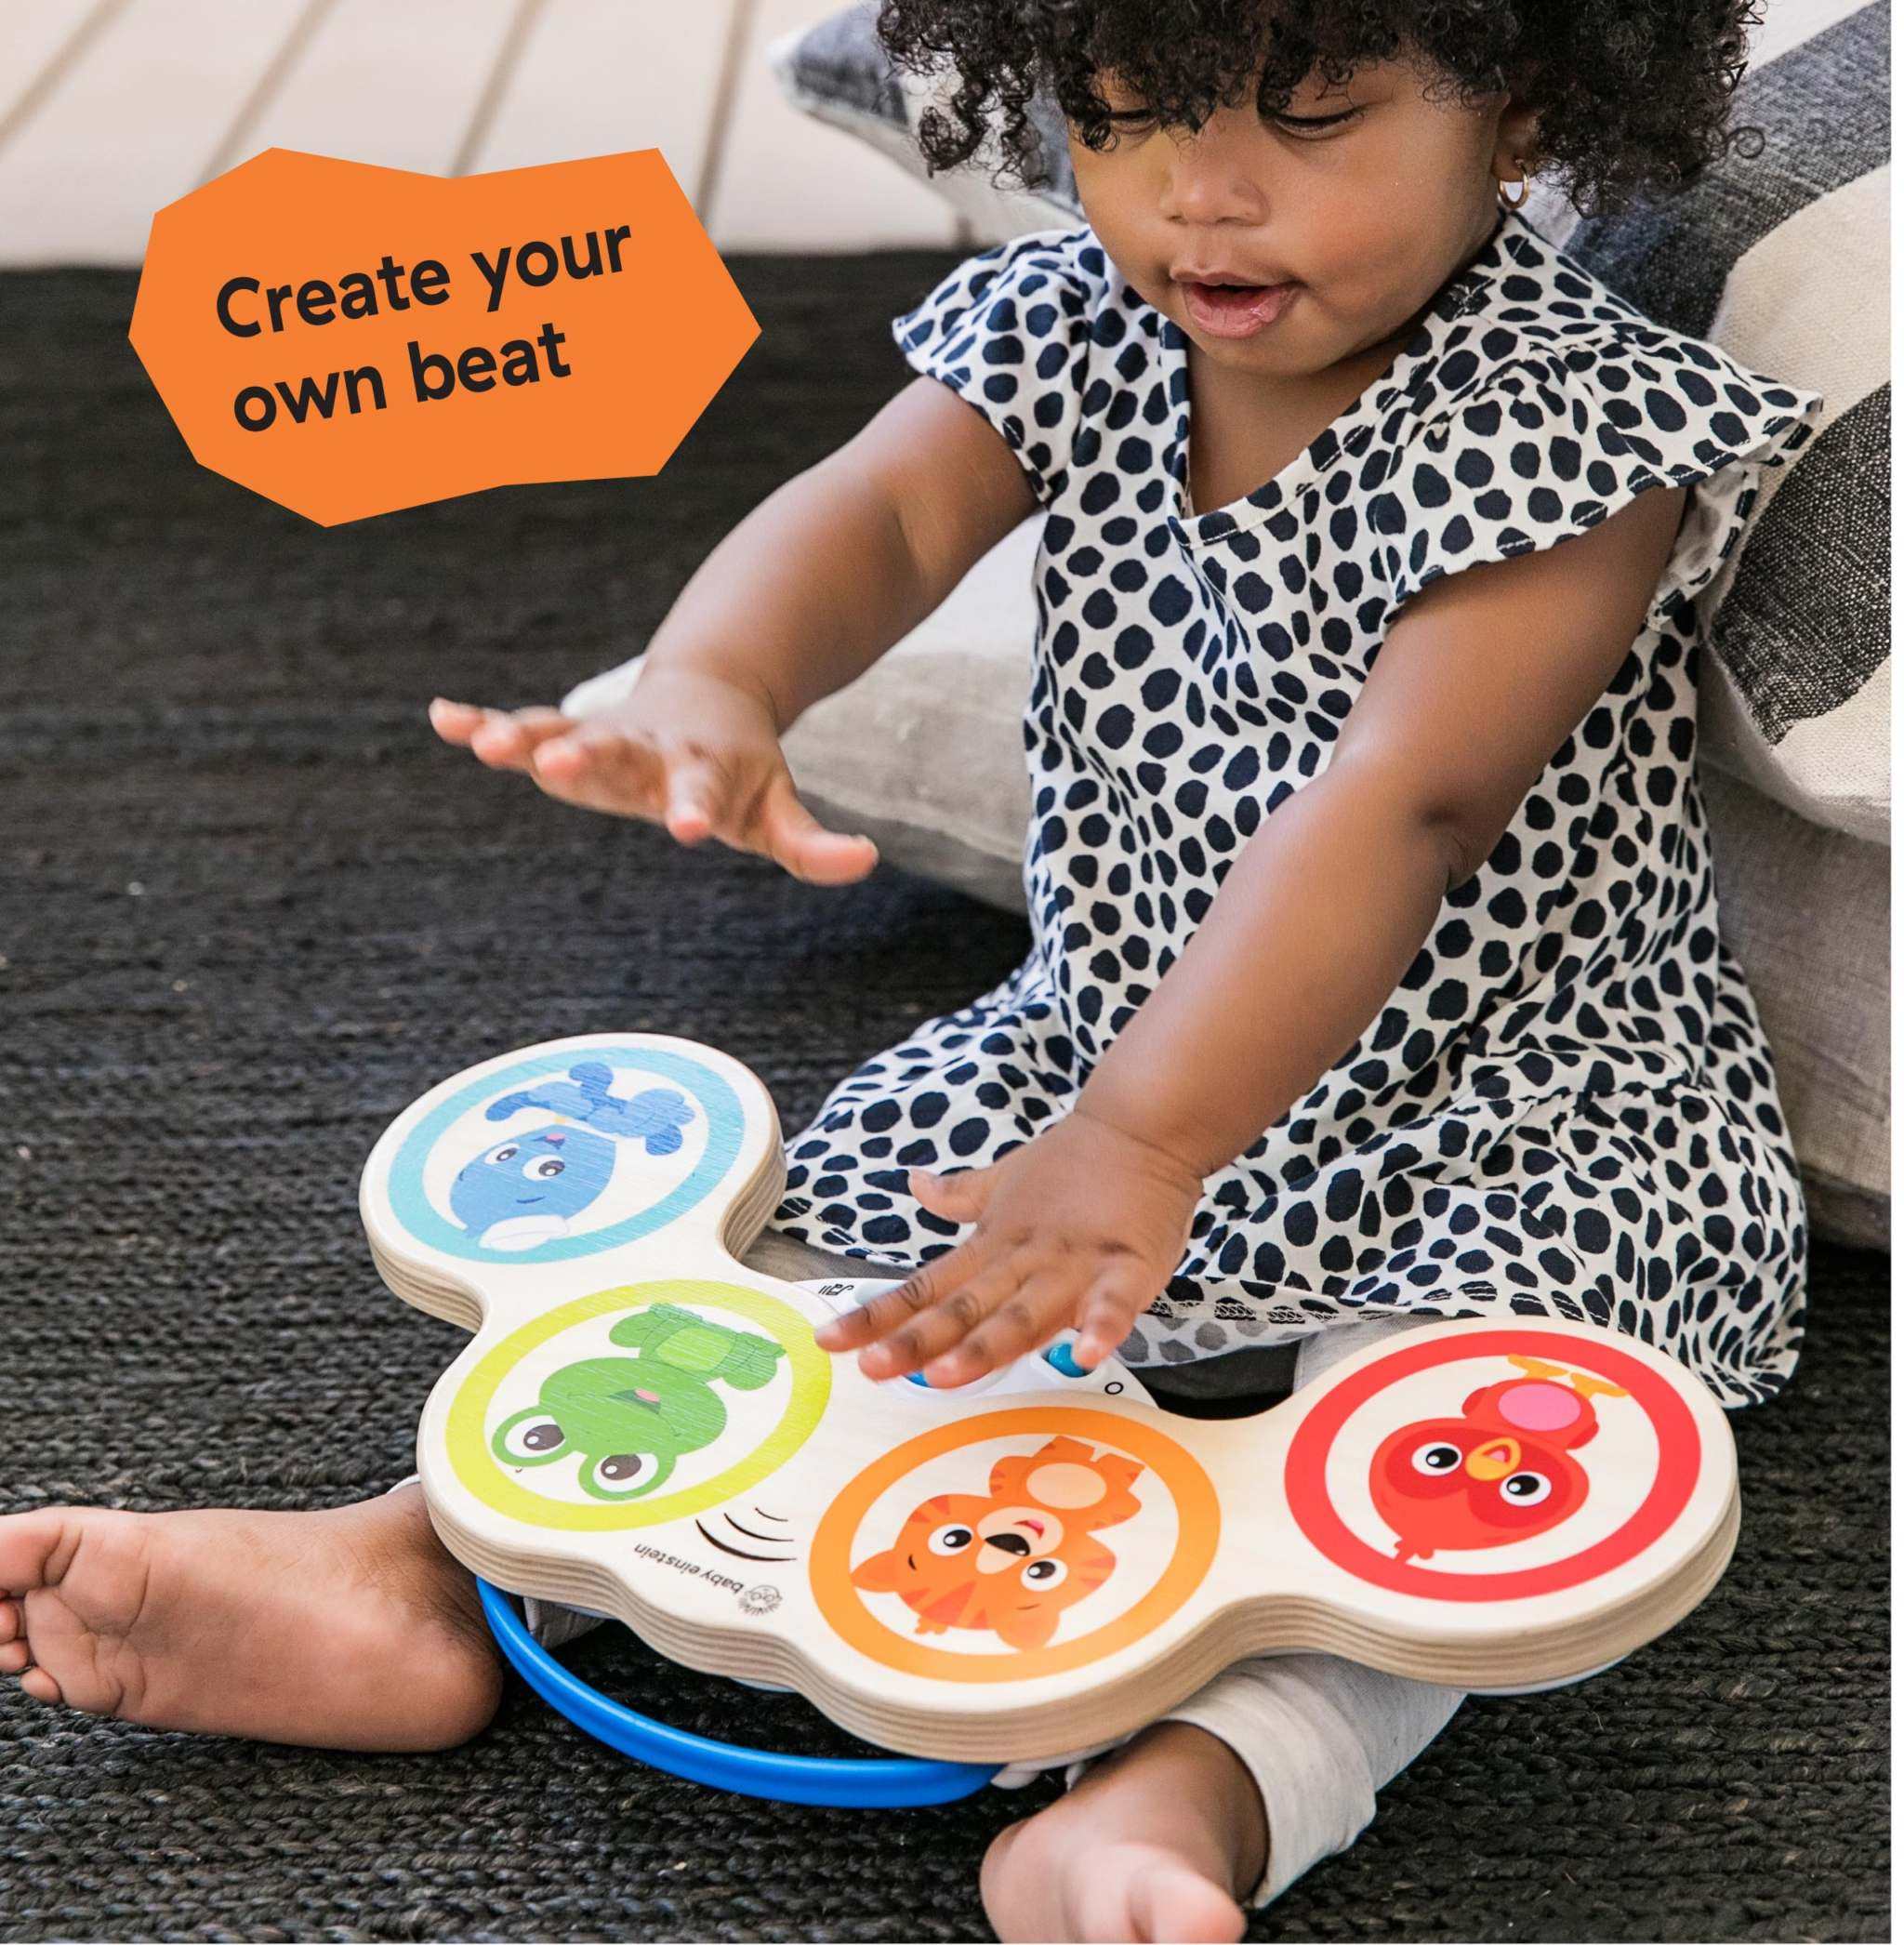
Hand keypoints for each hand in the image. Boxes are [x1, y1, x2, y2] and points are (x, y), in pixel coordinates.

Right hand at [428, 666, 878, 885]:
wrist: (711, 696)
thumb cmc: (742, 770)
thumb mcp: (779, 809)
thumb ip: (813, 843)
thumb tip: (865, 861)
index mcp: (702, 769)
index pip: (701, 793)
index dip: (697, 809)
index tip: (690, 829)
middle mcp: (646, 749)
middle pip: (617, 753)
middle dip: (587, 759)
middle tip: (557, 767)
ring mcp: (602, 736)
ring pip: (559, 732)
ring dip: (521, 736)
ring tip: (481, 744)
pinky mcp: (568, 732)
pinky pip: (520, 724)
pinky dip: (480, 720)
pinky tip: (439, 717)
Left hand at [813, 1106, 1203, 1384]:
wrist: (1142, 1126)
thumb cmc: (1074, 1162)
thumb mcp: (1006, 1179)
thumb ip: (961, 1195)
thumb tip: (916, 1183)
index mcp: (992, 1247)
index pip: (925, 1288)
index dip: (877, 1316)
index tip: (830, 1340)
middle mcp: (1023, 1261)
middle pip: (963, 1309)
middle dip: (917, 1341)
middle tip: (873, 1368)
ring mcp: (1073, 1265)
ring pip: (1024, 1313)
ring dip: (986, 1345)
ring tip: (948, 1376)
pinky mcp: (1128, 1266)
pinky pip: (1114, 1301)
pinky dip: (1101, 1326)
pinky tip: (1085, 1354)